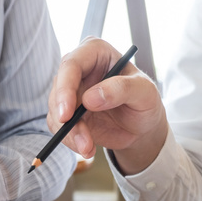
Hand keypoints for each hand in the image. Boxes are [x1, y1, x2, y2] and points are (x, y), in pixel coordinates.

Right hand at [49, 37, 166, 174]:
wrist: (141, 124)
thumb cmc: (145, 100)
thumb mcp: (144, 91)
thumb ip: (122, 89)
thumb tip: (91, 98)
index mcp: (95, 52)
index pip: (71, 64)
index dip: (65, 88)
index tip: (67, 114)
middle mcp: (78, 69)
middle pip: (58, 89)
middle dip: (64, 117)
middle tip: (80, 139)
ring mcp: (70, 92)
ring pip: (56, 111)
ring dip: (70, 134)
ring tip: (89, 148)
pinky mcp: (67, 113)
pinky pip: (59, 127)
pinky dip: (70, 141)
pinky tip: (87, 148)